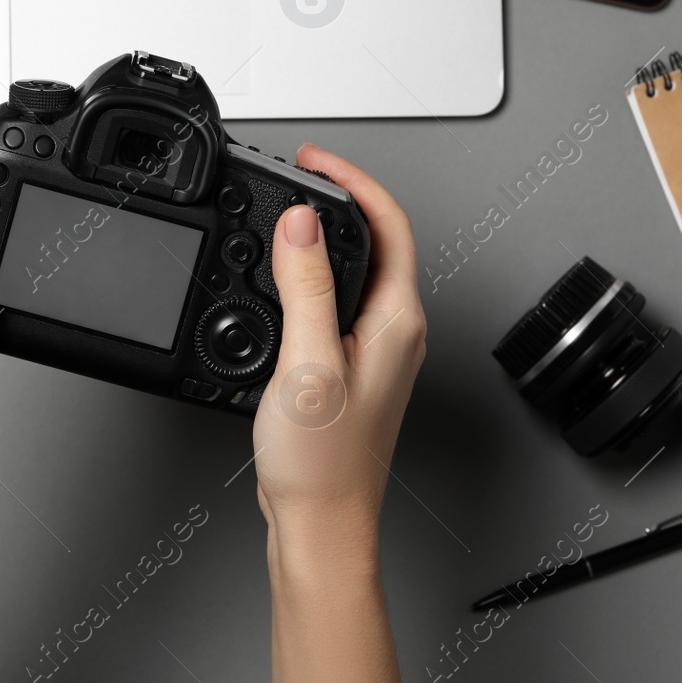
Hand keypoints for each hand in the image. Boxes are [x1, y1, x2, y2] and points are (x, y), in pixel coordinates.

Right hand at [252, 143, 425, 553]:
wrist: (322, 523)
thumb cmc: (324, 463)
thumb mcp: (308, 362)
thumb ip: (308, 287)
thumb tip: (300, 222)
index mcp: (397, 321)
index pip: (389, 223)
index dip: (353, 180)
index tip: (314, 159)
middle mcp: (397, 332)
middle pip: (378, 240)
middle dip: (339, 198)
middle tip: (299, 174)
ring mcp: (378, 351)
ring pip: (358, 270)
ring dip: (325, 236)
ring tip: (287, 215)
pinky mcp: (354, 368)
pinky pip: (340, 302)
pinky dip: (313, 276)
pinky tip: (284, 281)